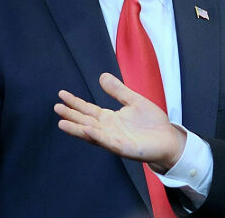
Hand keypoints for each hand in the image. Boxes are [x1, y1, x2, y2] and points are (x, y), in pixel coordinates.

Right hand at [54, 72, 186, 173]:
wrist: (168, 138)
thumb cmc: (152, 122)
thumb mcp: (134, 101)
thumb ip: (118, 91)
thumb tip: (102, 76)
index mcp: (110, 118)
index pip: (88, 109)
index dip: (75, 102)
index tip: (61, 94)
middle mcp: (108, 129)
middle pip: (85, 121)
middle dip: (71, 115)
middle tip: (56, 107)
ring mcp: (114, 139)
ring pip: (92, 134)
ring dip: (77, 129)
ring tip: (62, 123)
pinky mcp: (124, 148)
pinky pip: (108, 141)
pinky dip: (97, 136)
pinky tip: (87, 130)